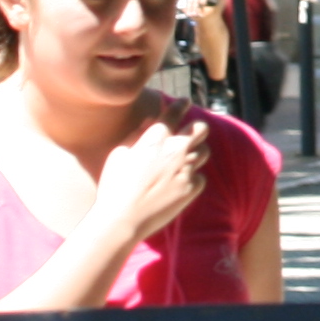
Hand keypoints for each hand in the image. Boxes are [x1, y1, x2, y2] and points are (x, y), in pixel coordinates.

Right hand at [93, 114, 210, 243]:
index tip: (185, 101)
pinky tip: (180, 182)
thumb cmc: (115, 185)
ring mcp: (186, 169)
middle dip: (198, 127)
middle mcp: (175, 150)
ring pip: (204, 151)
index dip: (181, 104)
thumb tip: (150, 121)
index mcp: (156, 138)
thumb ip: (137, 134)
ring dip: (196, 152)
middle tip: (192, 130)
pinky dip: (192, 177)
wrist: (123, 219)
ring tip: (184, 158)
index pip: (174, 112)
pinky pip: (200, 177)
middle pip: (201, 128)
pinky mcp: (191, 188)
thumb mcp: (119, 154)